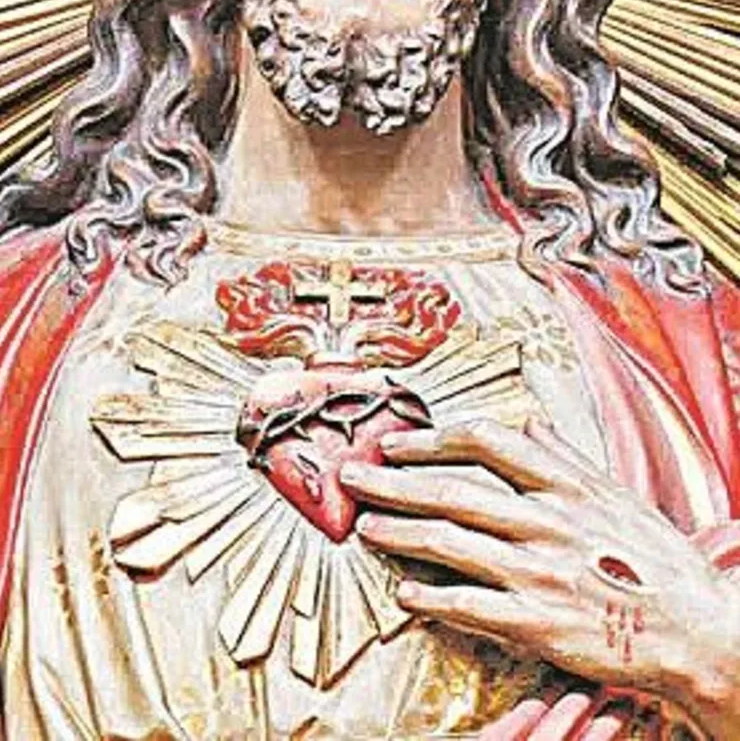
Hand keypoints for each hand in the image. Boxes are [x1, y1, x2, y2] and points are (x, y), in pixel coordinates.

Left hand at [340, 417, 739, 734]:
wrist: (698, 631)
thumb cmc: (658, 562)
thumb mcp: (618, 494)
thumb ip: (566, 457)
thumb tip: (531, 419)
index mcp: (566, 483)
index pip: (486, 441)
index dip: (432, 438)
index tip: (397, 442)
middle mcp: (546, 520)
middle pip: (452, 489)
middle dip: (393, 480)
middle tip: (352, 476)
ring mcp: (539, 571)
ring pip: (450, 542)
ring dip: (400, 533)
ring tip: (367, 528)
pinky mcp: (537, 623)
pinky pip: (469, 604)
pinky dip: (430, 597)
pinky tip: (404, 594)